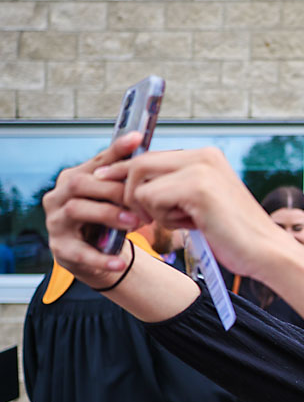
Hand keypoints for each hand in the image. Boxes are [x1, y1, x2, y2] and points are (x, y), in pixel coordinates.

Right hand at [43, 131, 145, 285]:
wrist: (92, 255)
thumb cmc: (104, 219)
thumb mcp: (113, 198)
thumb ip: (124, 178)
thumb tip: (149, 153)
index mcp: (73, 179)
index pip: (95, 162)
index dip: (116, 151)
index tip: (137, 139)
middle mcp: (59, 196)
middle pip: (81, 183)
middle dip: (113, 190)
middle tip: (140, 201)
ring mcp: (56, 221)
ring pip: (77, 210)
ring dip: (108, 215)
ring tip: (134, 223)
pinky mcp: (60, 248)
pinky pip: (79, 252)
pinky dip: (101, 258)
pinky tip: (119, 263)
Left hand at [92, 146, 293, 281]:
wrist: (267, 253)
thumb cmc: (235, 236)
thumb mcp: (202, 203)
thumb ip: (176, 188)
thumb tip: (136, 185)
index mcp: (206, 156)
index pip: (151, 155)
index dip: (125, 171)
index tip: (105, 180)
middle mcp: (203, 156)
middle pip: (139, 163)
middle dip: (130, 193)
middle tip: (144, 218)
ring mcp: (200, 170)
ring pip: (141, 183)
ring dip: (151, 209)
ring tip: (180, 222)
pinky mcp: (196, 188)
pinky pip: (151, 198)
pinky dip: (162, 218)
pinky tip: (189, 226)